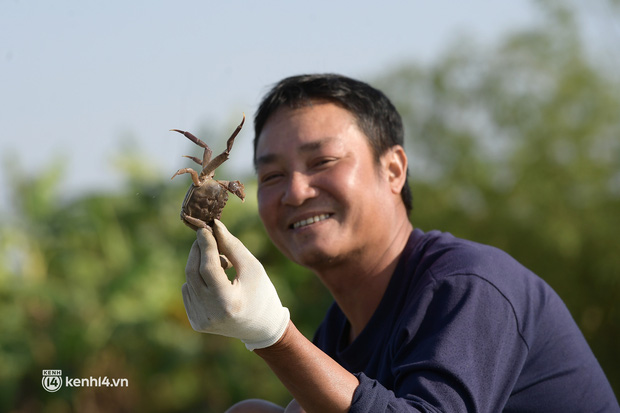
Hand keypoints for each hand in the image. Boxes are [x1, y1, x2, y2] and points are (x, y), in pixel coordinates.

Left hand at [182, 219, 289, 350]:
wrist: (262, 327)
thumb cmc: (262, 293)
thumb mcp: (252, 267)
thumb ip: (232, 246)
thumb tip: (214, 225)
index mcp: (228, 302)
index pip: (208, 268)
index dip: (205, 245)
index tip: (204, 228)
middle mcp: (211, 314)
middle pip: (193, 273)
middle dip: (198, 251)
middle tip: (206, 237)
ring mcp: (201, 321)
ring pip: (188, 281)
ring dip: (200, 265)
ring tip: (223, 264)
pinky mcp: (196, 323)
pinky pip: (188, 292)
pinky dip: (197, 281)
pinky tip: (215, 282)